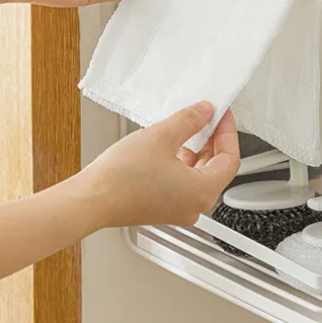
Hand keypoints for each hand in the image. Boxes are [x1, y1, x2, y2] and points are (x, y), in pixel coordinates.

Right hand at [58, 102, 239, 231]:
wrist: (91, 200)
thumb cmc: (122, 177)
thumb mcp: (162, 136)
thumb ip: (190, 121)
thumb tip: (205, 112)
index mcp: (204, 191)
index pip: (230, 158)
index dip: (228, 132)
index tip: (221, 114)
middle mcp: (195, 206)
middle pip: (217, 168)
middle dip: (213, 140)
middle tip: (206, 117)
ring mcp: (179, 210)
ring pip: (199, 176)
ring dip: (197, 151)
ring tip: (188, 127)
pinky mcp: (163, 208)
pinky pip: (183, 184)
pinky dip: (183, 164)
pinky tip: (171, 146)